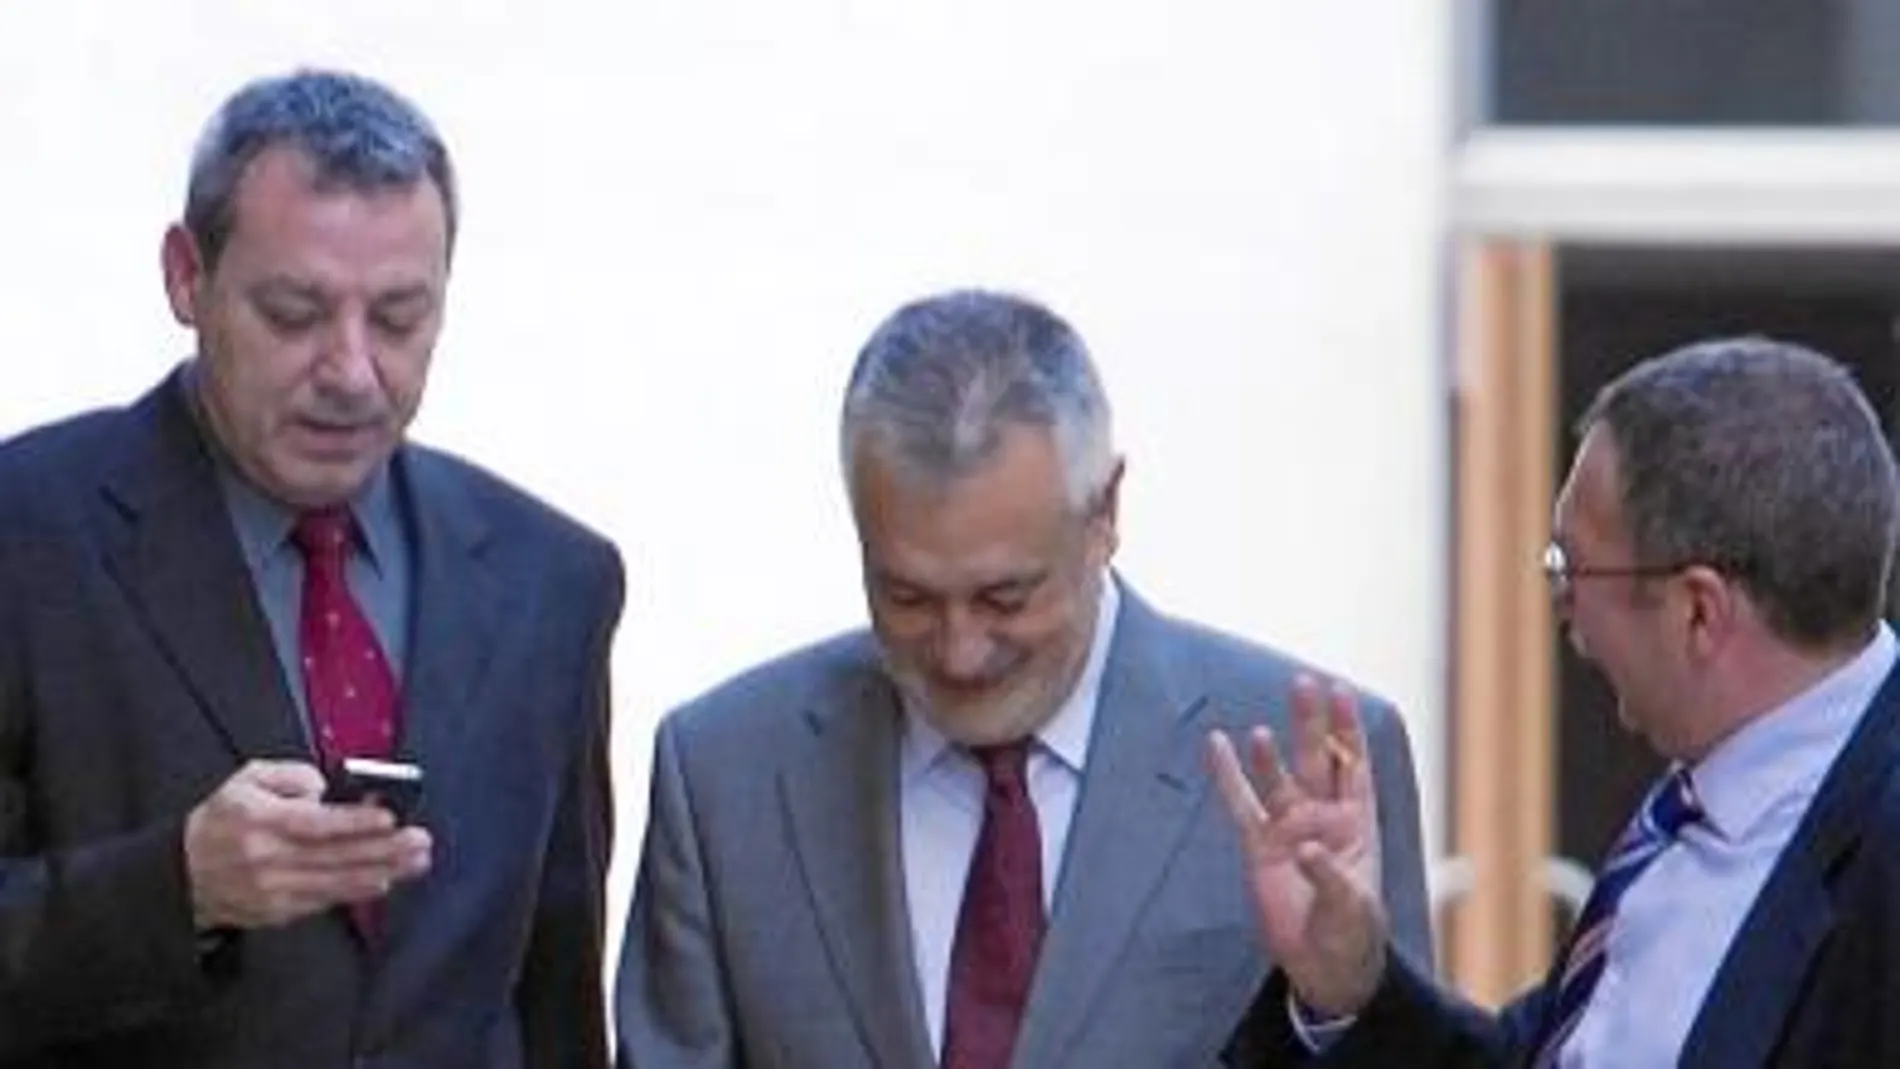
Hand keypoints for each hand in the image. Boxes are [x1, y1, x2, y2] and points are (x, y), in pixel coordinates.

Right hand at [184, 759, 432, 929]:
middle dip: (384, 849)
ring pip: (336, 883)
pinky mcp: (277, 911)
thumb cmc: (224, 819)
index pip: (315, 824)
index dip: (355, 823)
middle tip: (420, 841)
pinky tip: (383, 880)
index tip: (390, 819)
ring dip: (382, 872)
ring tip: (416, 861)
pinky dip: (355, 891)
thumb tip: (325, 789)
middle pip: (334, 856)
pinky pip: (324, 902)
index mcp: (259, 820)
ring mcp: (272, 889)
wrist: (183, 873)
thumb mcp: (248, 779)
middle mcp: (266, 858)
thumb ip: (291, 775)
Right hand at [1206, 674, 1386, 1016]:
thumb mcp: (1353, 908)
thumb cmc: (1352, 932)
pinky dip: (1228, 775)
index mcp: (1357, 822)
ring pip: (1276, 777)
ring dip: (1268, 753)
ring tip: (1259, 732)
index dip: (1348, 730)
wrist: (1324, 964)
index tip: (1341, 691)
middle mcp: (1322, 815)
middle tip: (1302, 685)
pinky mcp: (1259, 845)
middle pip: (1315, 759)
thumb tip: (1307, 849)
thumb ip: (1330, 876)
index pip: (1353, 764)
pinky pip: (1240, 804)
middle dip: (1310, 723)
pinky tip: (1217, 745)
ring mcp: (1289, 827)